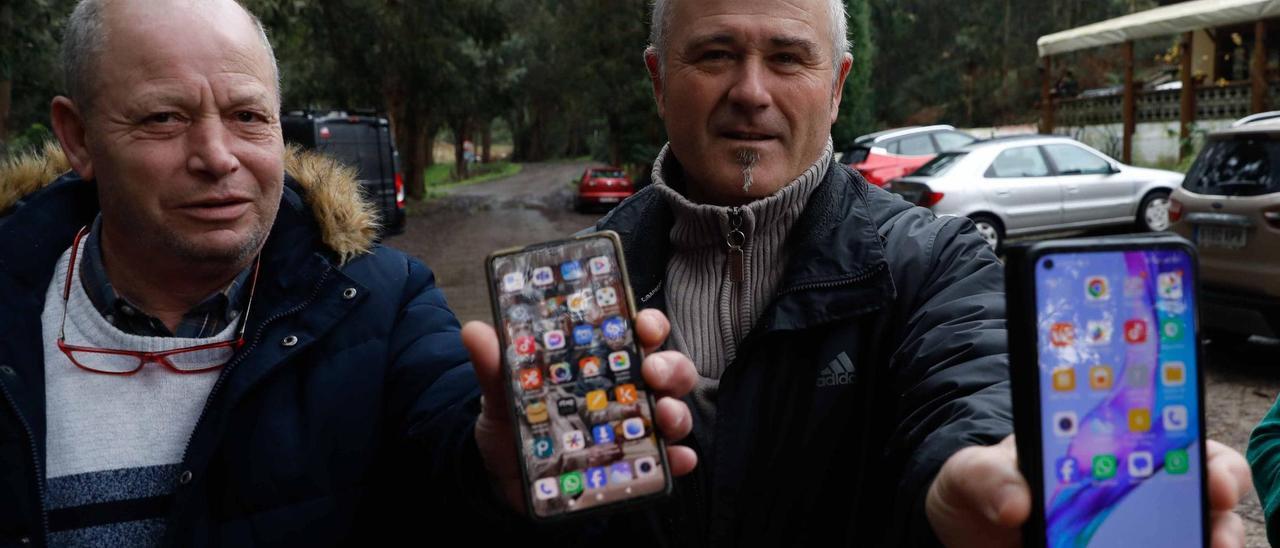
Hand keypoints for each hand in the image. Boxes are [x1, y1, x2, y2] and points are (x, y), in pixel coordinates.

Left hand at [461, 309, 698, 511]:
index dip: (648, 323)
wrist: (501, 479)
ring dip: (677, 410)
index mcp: (600, 362)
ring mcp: (634, 428)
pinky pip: (668, 460)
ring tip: (664, 415)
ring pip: (673, 410)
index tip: (642, 323)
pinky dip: (679, 458)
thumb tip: (475, 331)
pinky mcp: (634, 464)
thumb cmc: (513, 425)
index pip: (636, 333)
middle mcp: (626, 390)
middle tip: (652, 370)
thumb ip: (494, 366)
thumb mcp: (501, 394)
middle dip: (669, 365)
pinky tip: (678, 459)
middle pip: (667, 368)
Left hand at [924, 435, 1249, 547]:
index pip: (1174, 441)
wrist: (965, 531)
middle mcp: (1131, 492)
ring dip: (1202, 543)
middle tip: (1215, 529)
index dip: (1206, 457)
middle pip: (1203, 496)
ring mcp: (1129, 534)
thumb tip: (1016, 504)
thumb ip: (986, 475)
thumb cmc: (977, 489)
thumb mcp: (970, 471)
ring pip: (1190, 538)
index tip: (1212, 479)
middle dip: (1219, 509)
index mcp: (1105, 449)